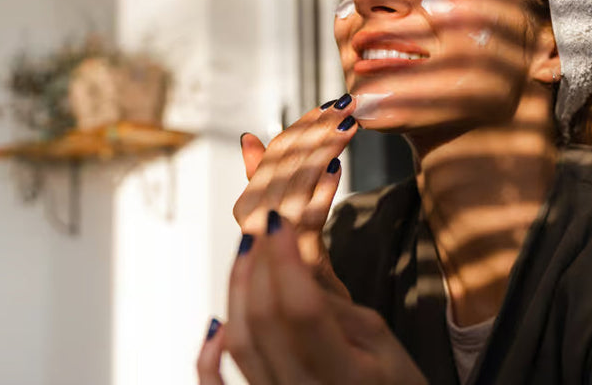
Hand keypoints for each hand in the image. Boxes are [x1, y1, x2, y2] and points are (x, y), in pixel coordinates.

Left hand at [197, 212, 427, 384]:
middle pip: (263, 321)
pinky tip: (217, 322)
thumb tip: (291, 266)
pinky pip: (217, 382)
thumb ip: (335, 307)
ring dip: (237, 291)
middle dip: (258, 264)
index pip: (301, 309)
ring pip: (238, 343)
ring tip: (247, 253)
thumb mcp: (382, 340)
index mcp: (345, 377)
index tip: (279, 222)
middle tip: (262, 226)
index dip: (284, 260)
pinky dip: (210, 352)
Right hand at [233, 95, 356, 296]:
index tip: (329, 105)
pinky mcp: (300, 273)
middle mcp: (258, 233)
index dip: (299, 129)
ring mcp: (277, 255)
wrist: (325, 338)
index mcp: (254, 216)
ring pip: (290, 191)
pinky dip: (320, 194)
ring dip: (319, 152)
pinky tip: (336, 170)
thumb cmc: (311, 279)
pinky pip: (307, 226)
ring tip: (347, 125)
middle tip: (345, 104)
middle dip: (313, 132)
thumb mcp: (293, 227)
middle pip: (279, 171)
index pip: (273, 160)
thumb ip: (271, 184)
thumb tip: (250, 138)